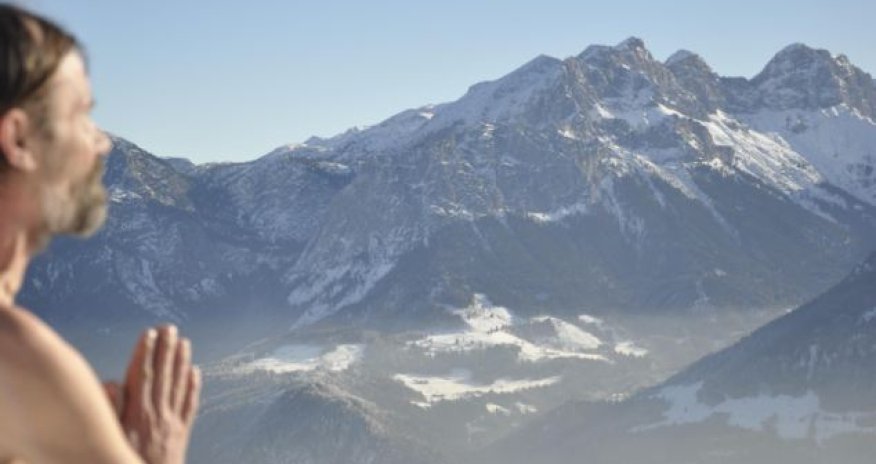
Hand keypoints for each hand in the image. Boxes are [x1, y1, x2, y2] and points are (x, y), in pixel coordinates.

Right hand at [119, 325, 200, 463]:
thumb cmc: (123, 461)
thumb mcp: (110, 438)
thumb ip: (110, 410)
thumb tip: (111, 382)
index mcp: (136, 413)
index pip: (141, 375)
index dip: (145, 352)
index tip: (149, 333)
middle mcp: (157, 413)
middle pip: (162, 375)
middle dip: (166, 349)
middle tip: (170, 327)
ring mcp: (172, 422)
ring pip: (178, 385)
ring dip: (181, 361)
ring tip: (184, 341)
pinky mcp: (182, 432)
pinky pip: (190, 405)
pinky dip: (193, 386)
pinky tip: (196, 371)